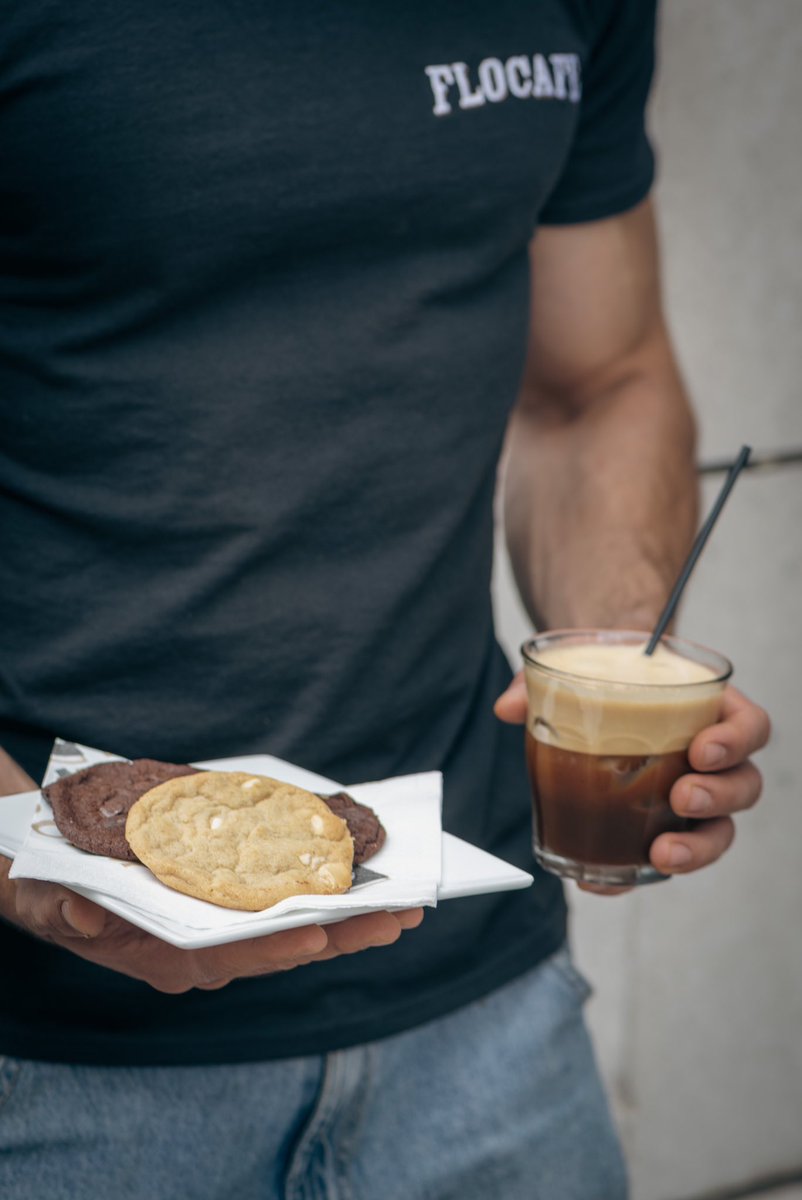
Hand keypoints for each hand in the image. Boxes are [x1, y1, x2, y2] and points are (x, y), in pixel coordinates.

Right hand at [3, 869, 423, 990]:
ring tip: (403, 905)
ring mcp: (222, 938)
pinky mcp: (231, 915)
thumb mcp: (51, 901)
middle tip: (403, 916)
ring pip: (295, 933)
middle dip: (343, 934)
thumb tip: (81, 919)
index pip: (233, 955)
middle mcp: (204, 955)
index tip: (321, 931)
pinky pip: (287, 913)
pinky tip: (363, 887)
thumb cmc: (57, 894)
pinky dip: (326, 901)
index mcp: (169, 957)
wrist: (53, 887)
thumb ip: (66, 913)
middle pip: (283, 948)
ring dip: (350, 921)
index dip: (277, 944)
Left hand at [494, 675, 769, 889]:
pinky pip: (664, 859)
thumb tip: (508, 706)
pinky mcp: (663, 830)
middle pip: (744, 784)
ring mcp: (694, 799)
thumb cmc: (602, 679)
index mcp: (709, 710)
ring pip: (719, 831)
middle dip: (719, 797)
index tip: (701, 749)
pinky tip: (606, 881)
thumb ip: (541, 680)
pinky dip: (636, 874)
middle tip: (681, 796)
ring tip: (661, 851)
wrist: (594, 698)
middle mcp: (713, 760)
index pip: (750, 726)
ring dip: (696, 848)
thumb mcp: (575, 666)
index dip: (736, 740)